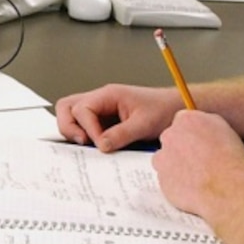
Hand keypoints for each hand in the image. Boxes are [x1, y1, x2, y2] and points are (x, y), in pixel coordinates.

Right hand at [54, 83, 182, 150]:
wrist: (176, 109)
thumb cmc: (163, 109)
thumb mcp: (144, 124)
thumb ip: (121, 134)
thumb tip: (101, 146)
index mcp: (109, 95)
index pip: (82, 109)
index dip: (88, 128)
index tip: (100, 144)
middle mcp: (101, 100)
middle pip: (67, 107)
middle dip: (69, 127)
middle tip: (83, 143)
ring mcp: (101, 111)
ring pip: (72, 116)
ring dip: (75, 132)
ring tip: (88, 146)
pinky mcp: (105, 122)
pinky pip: (85, 128)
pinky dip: (86, 137)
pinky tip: (97, 148)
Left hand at [151, 109, 243, 216]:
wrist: (227, 189)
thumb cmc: (230, 161)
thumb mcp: (225, 130)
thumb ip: (207, 124)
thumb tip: (200, 126)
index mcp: (186, 120)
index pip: (182, 121)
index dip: (192, 133)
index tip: (198, 141)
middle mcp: (170, 137)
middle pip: (171, 139)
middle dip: (182, 148)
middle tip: (199, 160)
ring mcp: (163, 159)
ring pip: (165, 160)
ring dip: (177, 165)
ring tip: (199, 175)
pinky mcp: (162, 180)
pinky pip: (168, 179)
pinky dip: (178, 183)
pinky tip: (195, 187)